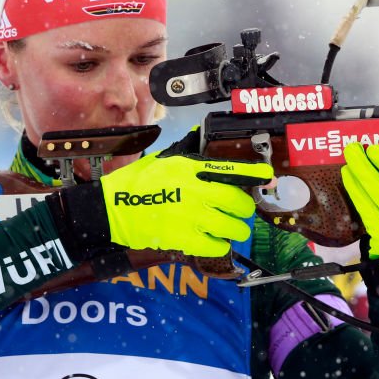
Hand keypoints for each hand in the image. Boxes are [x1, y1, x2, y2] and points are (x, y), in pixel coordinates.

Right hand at [100, 146, 272, 256]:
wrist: (111, 210)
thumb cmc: (136, 183)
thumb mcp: (161, 159)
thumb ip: (184, 150)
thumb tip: (197, 131)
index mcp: (190, 169)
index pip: (231, 170)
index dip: (254, 174)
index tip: (267, 177)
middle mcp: (195, 191)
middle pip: (239, 203)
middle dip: (244, 209)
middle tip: (240, 212)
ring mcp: (190, 217)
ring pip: (233, 228)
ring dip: (235, 230)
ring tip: (230, 229)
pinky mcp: (183, 239)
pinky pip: (217, 246)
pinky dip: (219, 245)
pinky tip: (213, 241)